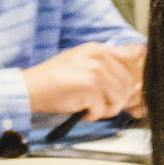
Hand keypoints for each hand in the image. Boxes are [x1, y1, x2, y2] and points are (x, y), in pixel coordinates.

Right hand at [22, 41, 144, 119]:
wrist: (31, 88)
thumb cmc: (53, 80)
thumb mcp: (82, 62)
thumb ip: (105, 65)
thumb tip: (132, 79)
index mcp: (98, 49)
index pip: (132, 56)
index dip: (133, 75)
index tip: (126, 86)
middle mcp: (99, 57)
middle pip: (129, 82)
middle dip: (117, 98)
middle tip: (100, 102)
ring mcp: (96, 71)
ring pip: (119, 98)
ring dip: (104, 108)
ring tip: (89, 106)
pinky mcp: (90, 87)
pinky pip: (103, 110)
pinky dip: (91, 115)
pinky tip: (79, 109)